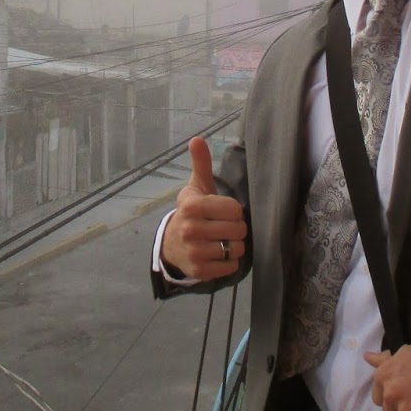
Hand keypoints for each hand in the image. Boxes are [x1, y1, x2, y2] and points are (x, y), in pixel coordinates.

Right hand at [160, 137, 247, 280]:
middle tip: (224, 227)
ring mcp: (194, 252)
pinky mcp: (199, 271)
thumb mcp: (196, 187)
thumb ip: (201, 164)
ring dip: (234, 246)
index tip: (223, 211)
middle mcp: (191, 229)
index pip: (235, 209)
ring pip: (236, 249)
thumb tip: (197, 139)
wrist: (172, 244)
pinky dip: (229, 262)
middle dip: (236, 228)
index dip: (234, 210)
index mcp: (192, 206)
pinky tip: (218, 255)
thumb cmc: (192, 212)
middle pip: (238, 229)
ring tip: (223, 240)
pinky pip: (231, 266)